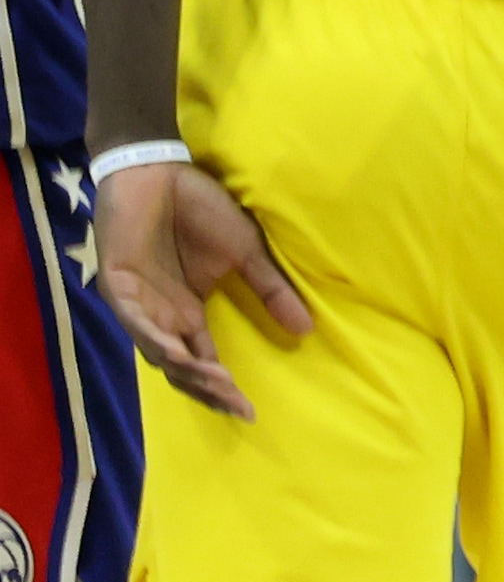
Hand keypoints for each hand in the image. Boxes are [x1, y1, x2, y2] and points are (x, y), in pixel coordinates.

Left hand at [93, 158, 308, 419]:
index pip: (203, 363)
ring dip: (187, 371)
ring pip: (158, 353)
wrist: (158, 171)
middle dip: (207, 390)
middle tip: (237, 405)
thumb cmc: (198, 208)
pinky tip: (181, 354)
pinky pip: (134, 323)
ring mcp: (137, 304)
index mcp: (187, 313)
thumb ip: (271, 291)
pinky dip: (157, 341)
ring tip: (220, 382)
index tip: (251, 411)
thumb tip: (307, 328)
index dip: (223, 389)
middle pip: (179, 369)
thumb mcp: (246, 253)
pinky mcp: (118, 286)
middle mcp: (161, 317)